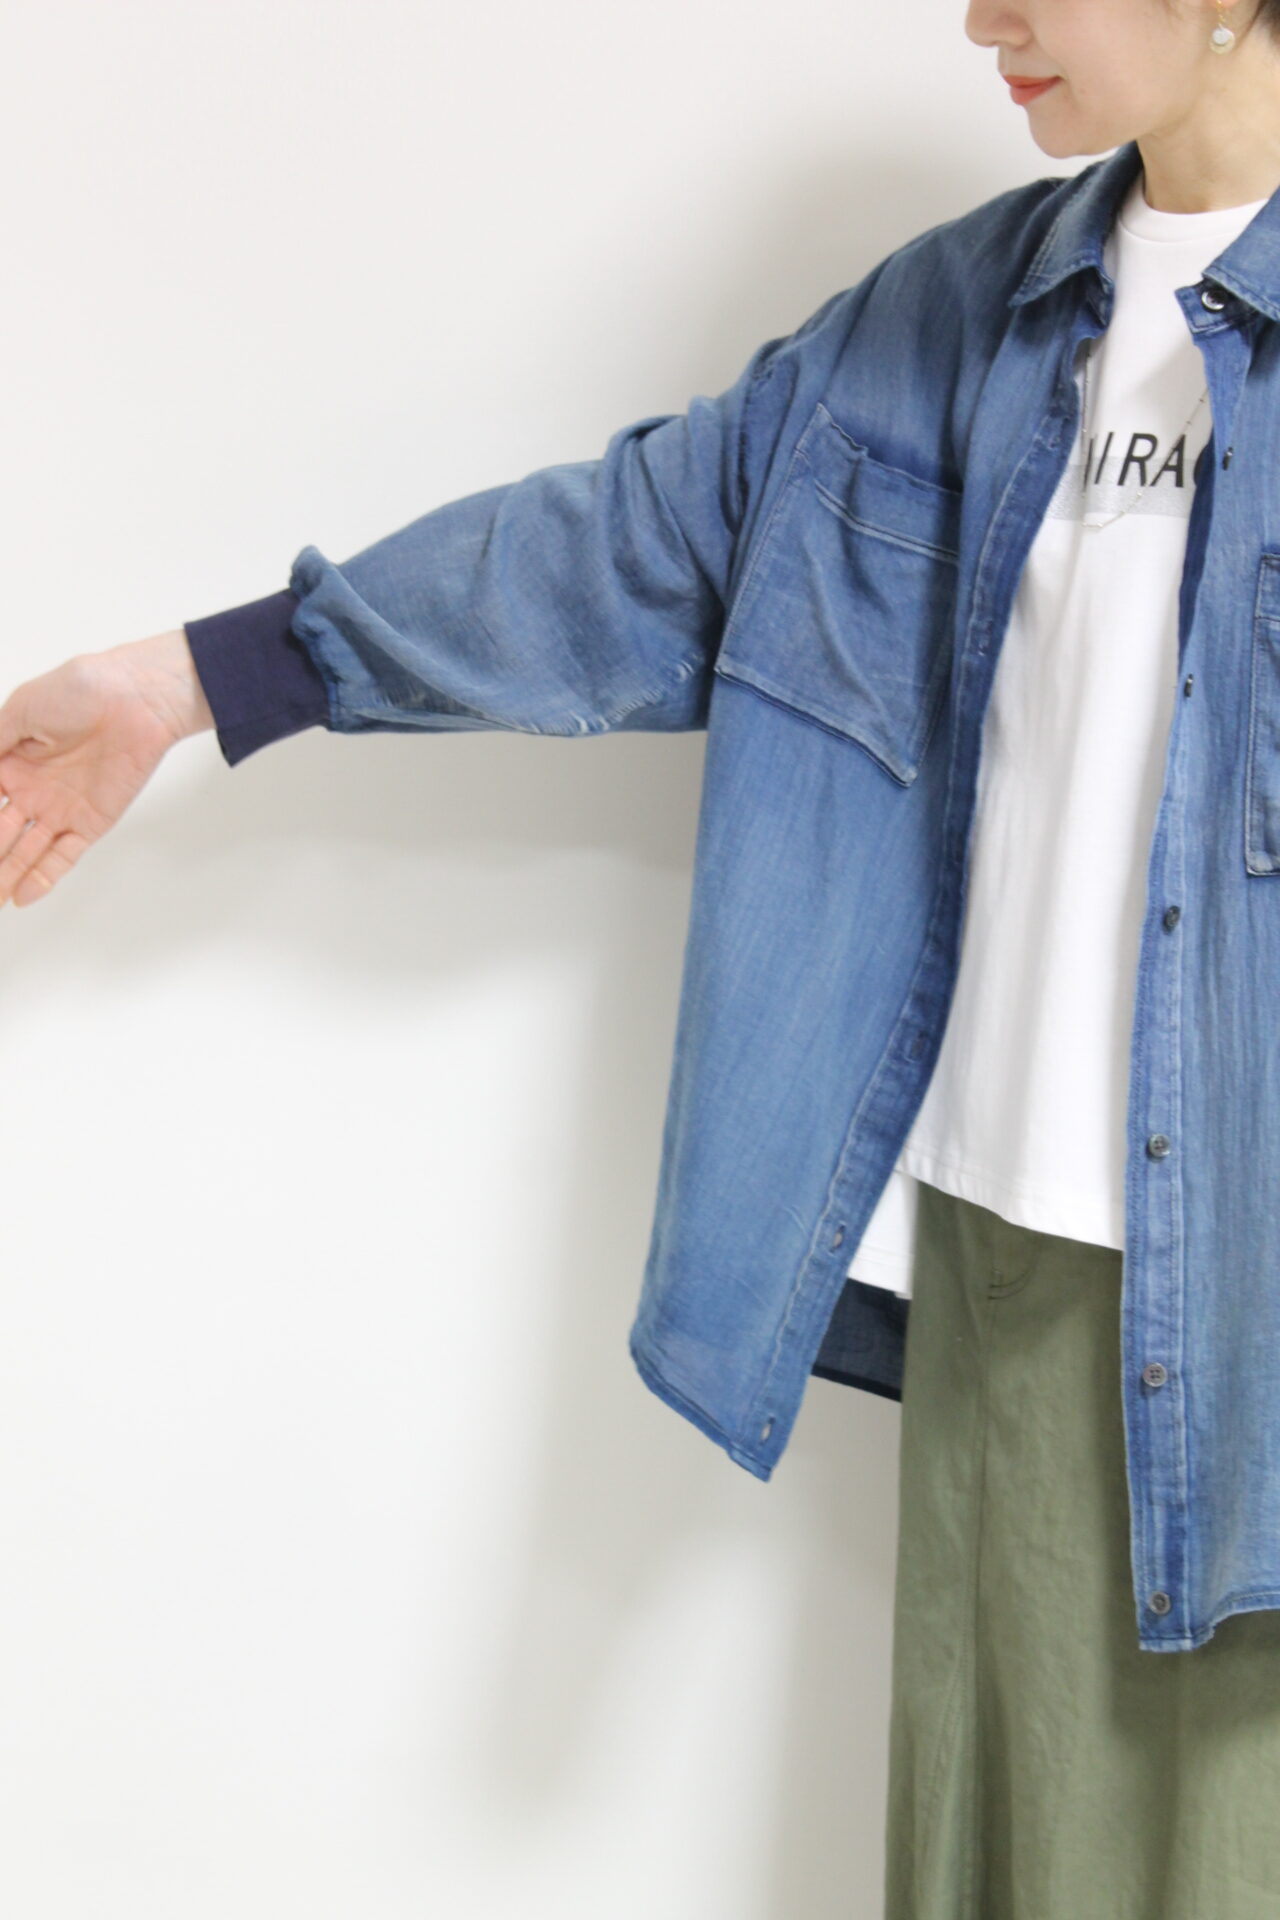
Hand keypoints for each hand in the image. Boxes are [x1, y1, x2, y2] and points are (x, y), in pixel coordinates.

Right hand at [0, 628, 214, 908]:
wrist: (136, 699)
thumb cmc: (81, 691)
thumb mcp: (22, 710)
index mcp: (10, 760)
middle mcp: (31, 789)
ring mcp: (59, 808)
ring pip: (25, 851)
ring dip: (6, 874)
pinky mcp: (89, 822)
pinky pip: (63, 856)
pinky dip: (42, 877)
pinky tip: (21, 897)